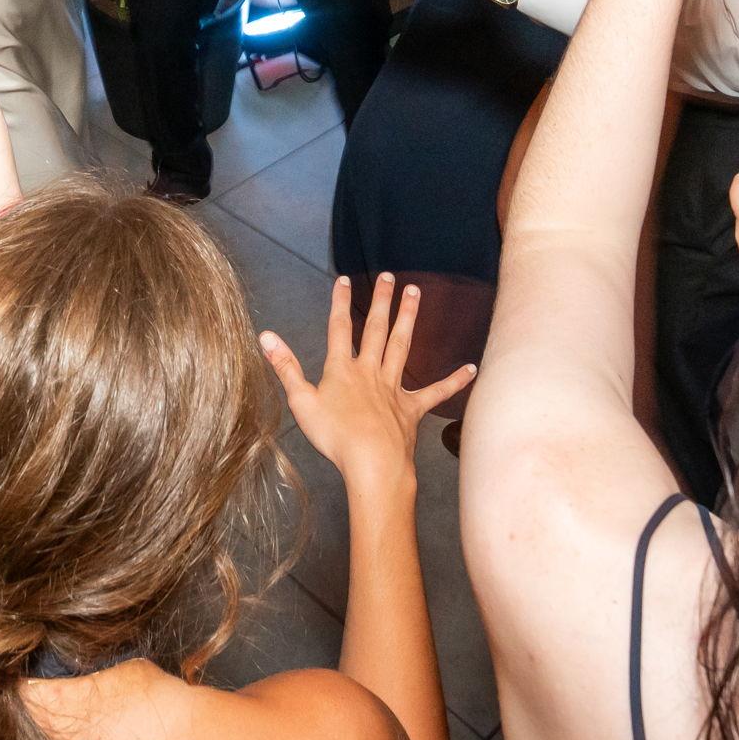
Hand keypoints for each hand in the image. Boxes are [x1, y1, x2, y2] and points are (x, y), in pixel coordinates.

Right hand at [260, 274, 473, 495]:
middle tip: (389, 276)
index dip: (340, 303)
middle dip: (381, 301)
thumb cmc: (334, 436)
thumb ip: (285, 367)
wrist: (372, 463)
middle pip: (376, 329)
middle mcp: (370, 372)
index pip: (339, 328)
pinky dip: (454, 381)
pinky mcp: (411, 409)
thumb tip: (266, 336)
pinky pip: (436, 392)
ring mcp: (393, 389)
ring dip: (408, 319)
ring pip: (402, 346)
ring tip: (416, 294)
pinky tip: (472, 369)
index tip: (345, 279)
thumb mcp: (301, 402)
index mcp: (342, 370)